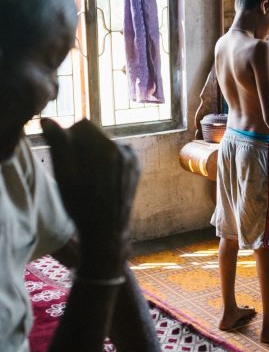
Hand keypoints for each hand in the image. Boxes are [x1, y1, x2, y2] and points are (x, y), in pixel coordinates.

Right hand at [41, 118, 139, 274]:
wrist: (107, 230)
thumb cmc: (82, 205)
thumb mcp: (64, 176)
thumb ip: (59, 144)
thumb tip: (50, 121)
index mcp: (105, 148)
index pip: (82, 125)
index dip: (70, 138)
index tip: (68, 158)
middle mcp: (123, 148)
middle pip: (95, 133)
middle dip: (83, 146)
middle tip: (78, 171)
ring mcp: (132, 157)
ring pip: (106, 143)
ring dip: (95, 153)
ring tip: (91, 178)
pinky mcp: (136, 165)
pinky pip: (116, 152)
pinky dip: (107, 159)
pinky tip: (103, 178)